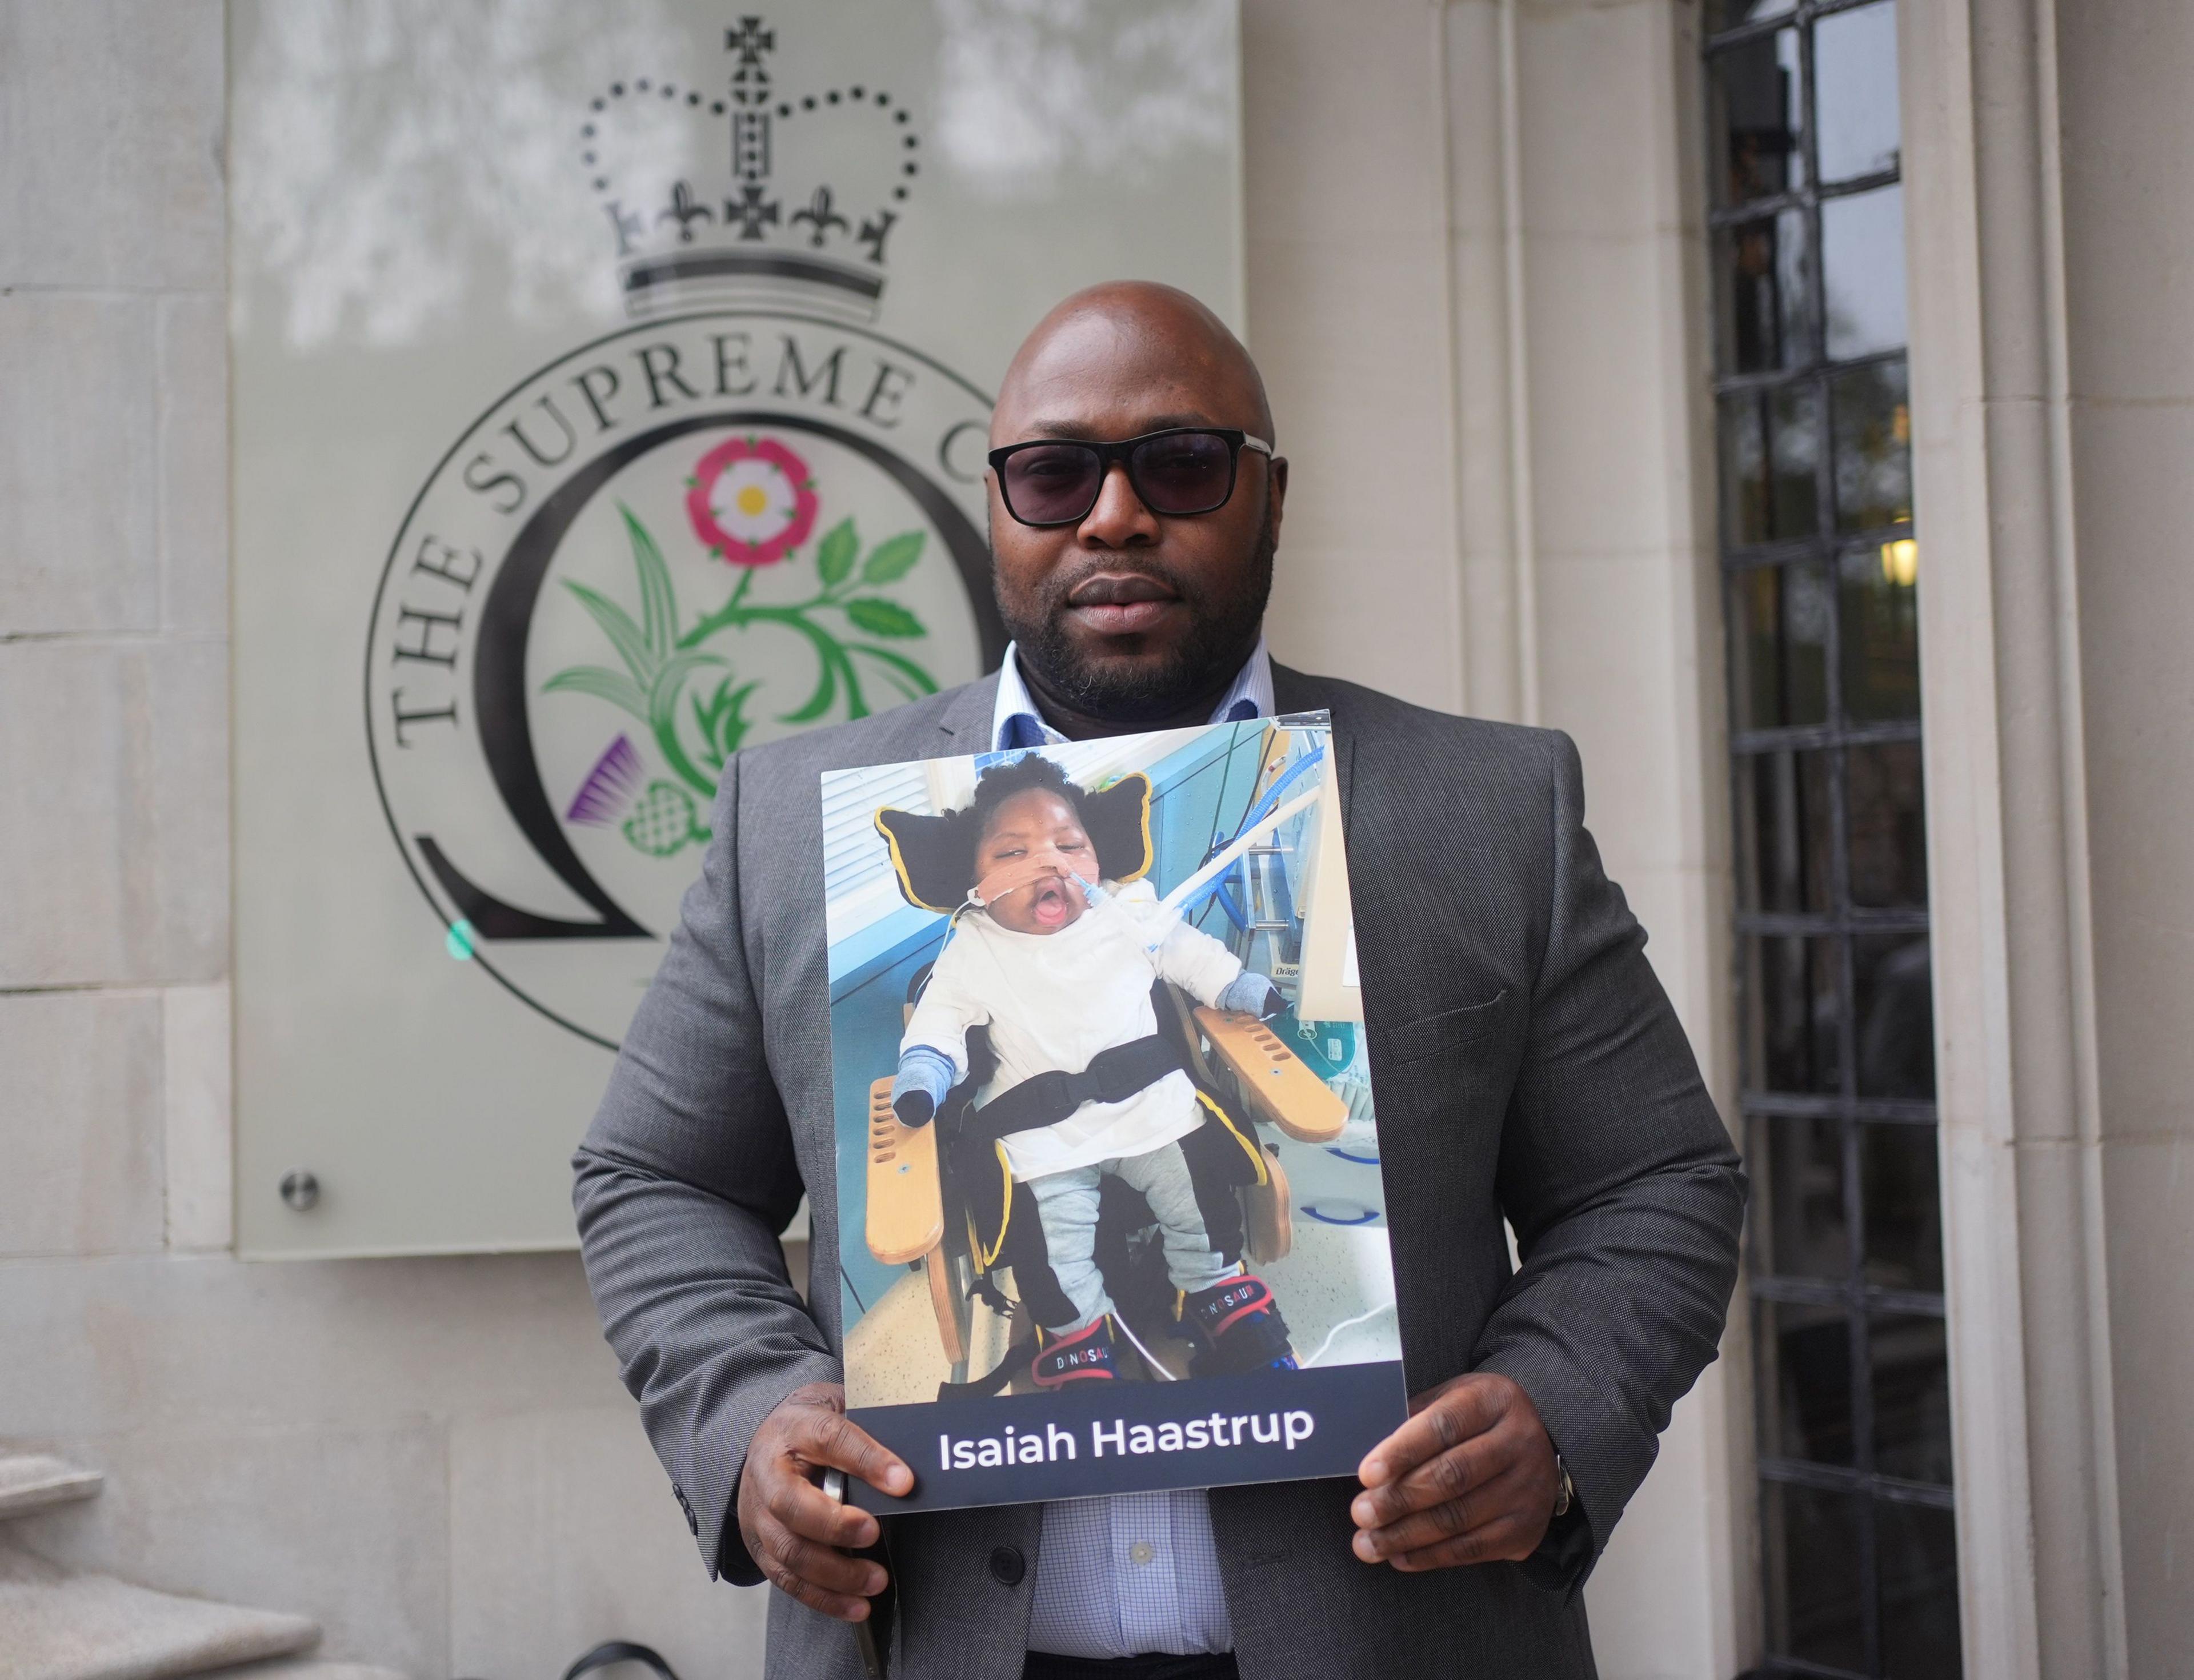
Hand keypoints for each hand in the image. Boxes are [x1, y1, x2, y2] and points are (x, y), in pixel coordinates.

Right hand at [736, 1382, 914, 1620]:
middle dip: (835, 1526)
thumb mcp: (838, 1409)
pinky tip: (856, 1605)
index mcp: (796, 1428)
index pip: (829, 1439)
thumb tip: (910, 1463)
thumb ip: (870, 1429)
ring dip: (835, 1573)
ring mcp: (758, 1514)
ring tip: (876, 1580)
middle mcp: (768, 1472)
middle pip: (791, 1504)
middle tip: (874, 1533)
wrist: (769, 1439)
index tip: (904, 1482)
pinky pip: (788, 1579)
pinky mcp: (761, 1547)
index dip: (867, 1461)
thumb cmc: (812, 1427)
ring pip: (789, 1550)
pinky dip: (823, 1598)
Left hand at [1350, 1372, 1560, 1570]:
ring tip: (1368, 1543)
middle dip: (1399, 1499)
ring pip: (1459, 1518)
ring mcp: (1527, 1488)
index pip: (1444, 1426)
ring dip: (1406, 1535)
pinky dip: (1430, 1556)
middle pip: (1452, 1476)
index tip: (1367, 1475)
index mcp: (1493, 1401)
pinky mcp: (1526, 1528)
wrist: (1538, 1445)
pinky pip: (1472, 1548)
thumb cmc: (1476, 1421)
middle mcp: (1518, 1442)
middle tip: (1361, 1513)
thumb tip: (1366, 1455)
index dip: (1402, 1452)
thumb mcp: (1449, 1401)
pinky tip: (1399, 1556)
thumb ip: (1413, 1420)